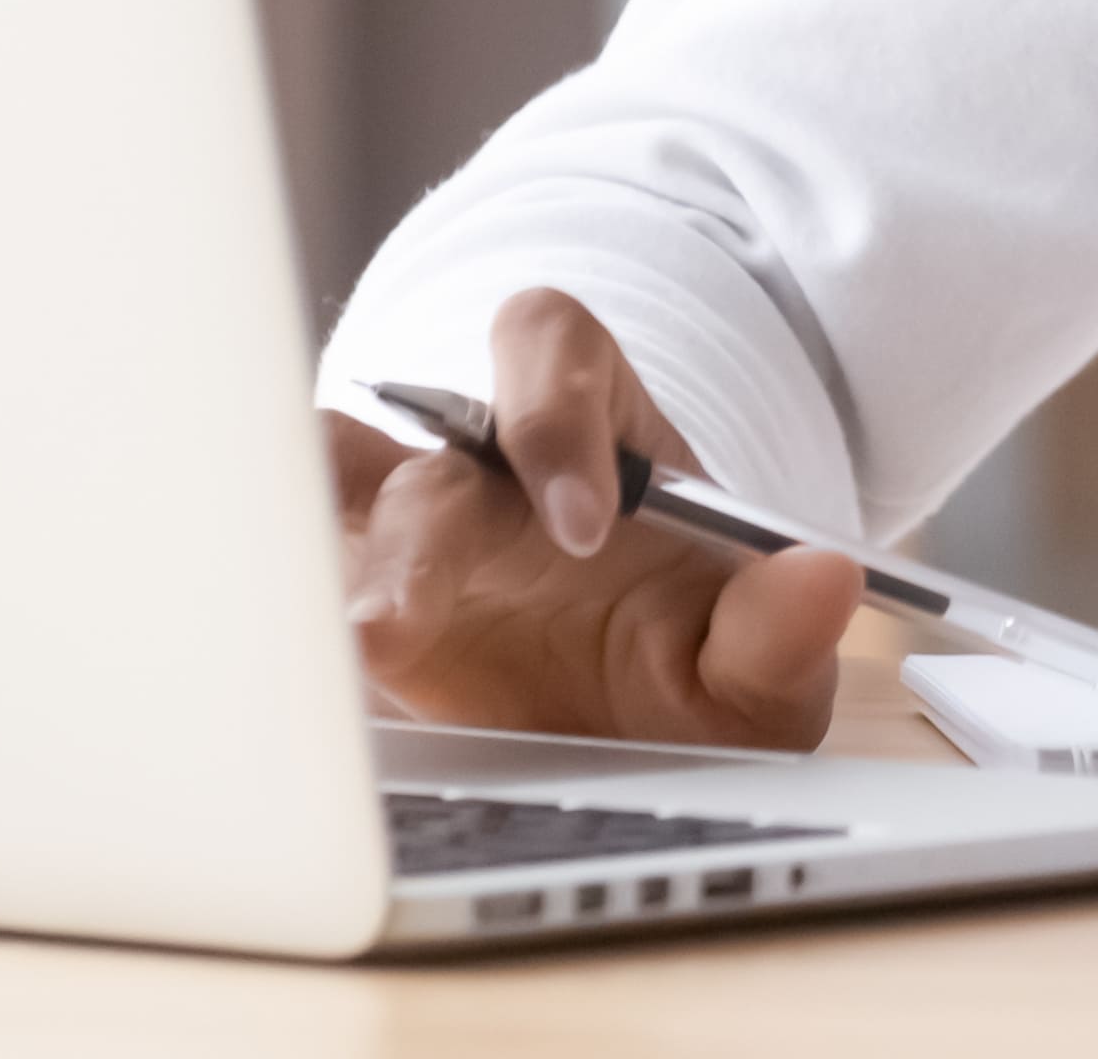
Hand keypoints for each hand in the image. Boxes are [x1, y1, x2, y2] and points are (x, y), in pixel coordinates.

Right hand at [328, 288, 862, 746]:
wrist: (644, 746)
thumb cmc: (698, 672)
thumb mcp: (760, 669)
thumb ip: (785, 628)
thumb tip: (825, 579)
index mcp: (598, 432)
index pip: (556, 351)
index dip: (555, 416)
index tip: (587, 526)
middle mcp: (487, 471)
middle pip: (424, 444)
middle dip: (412, 531)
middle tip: (397, 629)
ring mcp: (408, 541)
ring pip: (328, 502)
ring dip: (322, 571)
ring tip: (320, 664)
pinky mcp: (356, 617)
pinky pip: (294, 589)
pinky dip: (279, 621)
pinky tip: (273, 685)